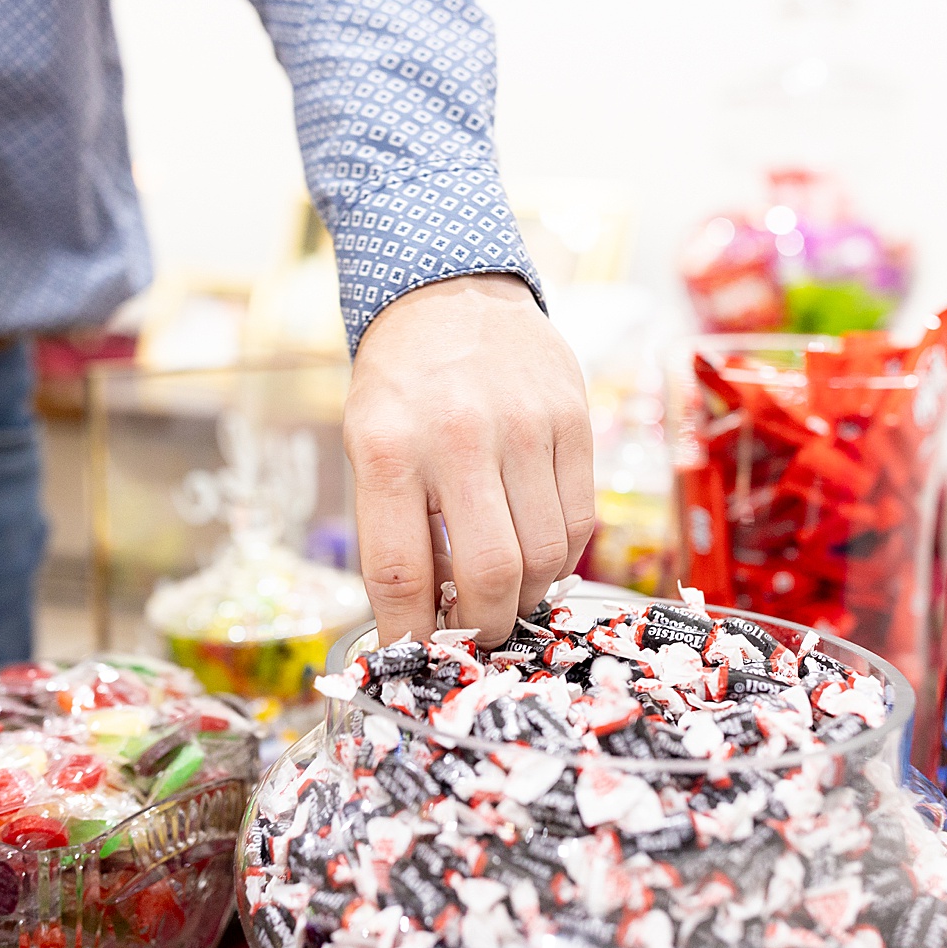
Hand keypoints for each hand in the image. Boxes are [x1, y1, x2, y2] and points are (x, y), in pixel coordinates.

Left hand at [346, 273, 593, 646]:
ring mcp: (525, 427)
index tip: (417, 653)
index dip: (411, 633)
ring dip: (527, 596)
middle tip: (475, 631)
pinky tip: (537, 552)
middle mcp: (458, 437)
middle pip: (489, 573)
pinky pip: (580, 521)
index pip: (398, 572)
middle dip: (483, 625)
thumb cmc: (402, 386)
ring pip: (545, 556)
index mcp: (388, 448)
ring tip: (507, 591)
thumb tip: (425, 617)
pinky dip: (560, 558)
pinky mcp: (575, 421)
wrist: (453, 294)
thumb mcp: (367, 445)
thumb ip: (393, 525)